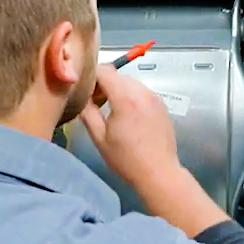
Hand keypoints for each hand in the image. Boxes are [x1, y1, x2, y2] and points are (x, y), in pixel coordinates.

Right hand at [80, 65, 227, 236]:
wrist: (158, 172)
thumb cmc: (126, 158)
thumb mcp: (99, 137)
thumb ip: (87, 112)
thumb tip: (81, 97)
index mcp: (125, 98)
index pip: (104, 71)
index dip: (91, 76)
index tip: (84, 90)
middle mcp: (142, 92)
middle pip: (117, 75)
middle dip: (103, 83)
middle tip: (94, 102)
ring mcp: (155, 97)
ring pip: (130, 82)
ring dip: (118, 89)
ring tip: (111, 110)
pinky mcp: (162, 104)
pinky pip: (142, 92)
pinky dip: (131, 96)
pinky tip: (128, 115)